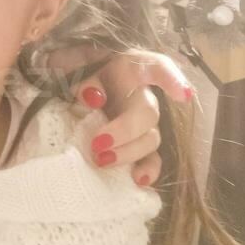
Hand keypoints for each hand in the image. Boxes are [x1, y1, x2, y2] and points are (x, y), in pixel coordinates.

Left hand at [40, 42, 192, 186]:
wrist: (61, 82)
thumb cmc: (70, 67)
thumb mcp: (69, 64)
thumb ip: (81, 75)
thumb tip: (93, 97)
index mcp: (125, 67)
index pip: (156, 66)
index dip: (172, 79)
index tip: (182, 95)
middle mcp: (138, 93)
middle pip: (148, 111)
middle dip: (126, 130)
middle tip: (98, 143)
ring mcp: (138, 120)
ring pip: (150, 138)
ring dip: (128, 152)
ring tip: (101, 160)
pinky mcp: (134, 141)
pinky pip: (150, 158)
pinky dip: (147, 169)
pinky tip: (139, 180)